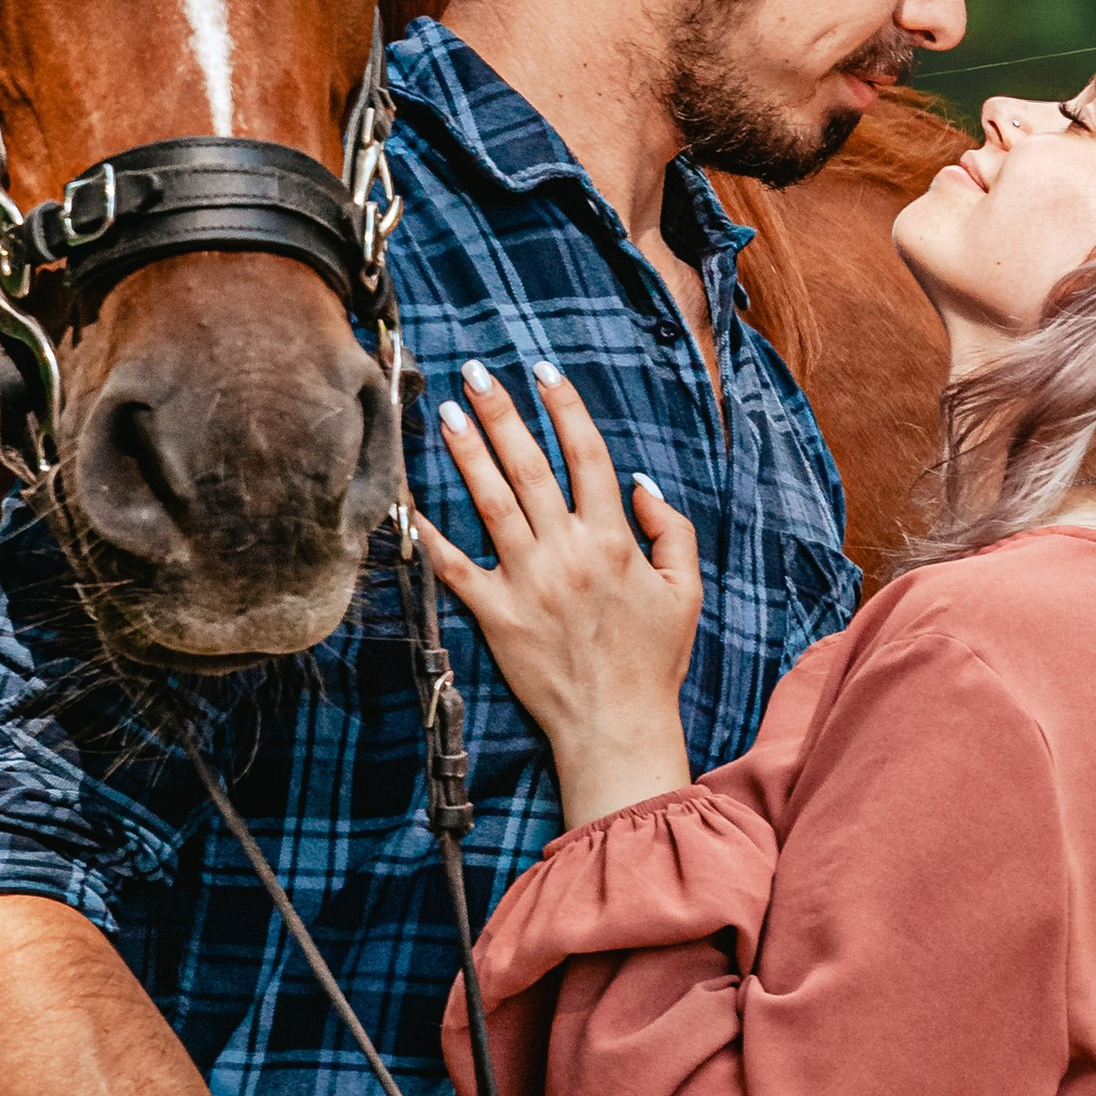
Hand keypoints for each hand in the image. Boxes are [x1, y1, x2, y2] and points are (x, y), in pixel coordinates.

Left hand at [420, 361, 702, 824]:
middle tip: (476, 372)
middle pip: (529, 466)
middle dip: (502, 412)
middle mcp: (567, 552)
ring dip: (468, 452)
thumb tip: (638, 482)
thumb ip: (671, 529)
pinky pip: (456, 567)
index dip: (565, 407)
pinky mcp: (496, 616)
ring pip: (491, 502)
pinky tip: (409, 500)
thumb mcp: (685, 589)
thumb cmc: (654, 659)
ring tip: (448, 413)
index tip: (544, 370)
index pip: (586, 455)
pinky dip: (431, 533)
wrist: (616, 726)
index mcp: (613, 540)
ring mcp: (527, 583)